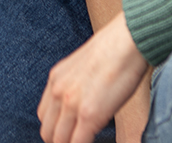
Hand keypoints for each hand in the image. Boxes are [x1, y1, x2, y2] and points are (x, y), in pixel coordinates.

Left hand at [38, 13, 149, 142]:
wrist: (127, 40)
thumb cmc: (114, 51)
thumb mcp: (83, 66)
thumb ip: (75, 84)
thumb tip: (83, 101)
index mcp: (55, 79)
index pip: (44, 116)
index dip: (56, 129)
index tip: (70, 134)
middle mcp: (57, 91)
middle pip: (48, 132)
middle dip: (61, 141)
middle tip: (77, 141)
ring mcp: (71, 104)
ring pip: (59, 141)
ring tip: (86, 141)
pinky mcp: (88, 114)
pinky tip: (95, 142)